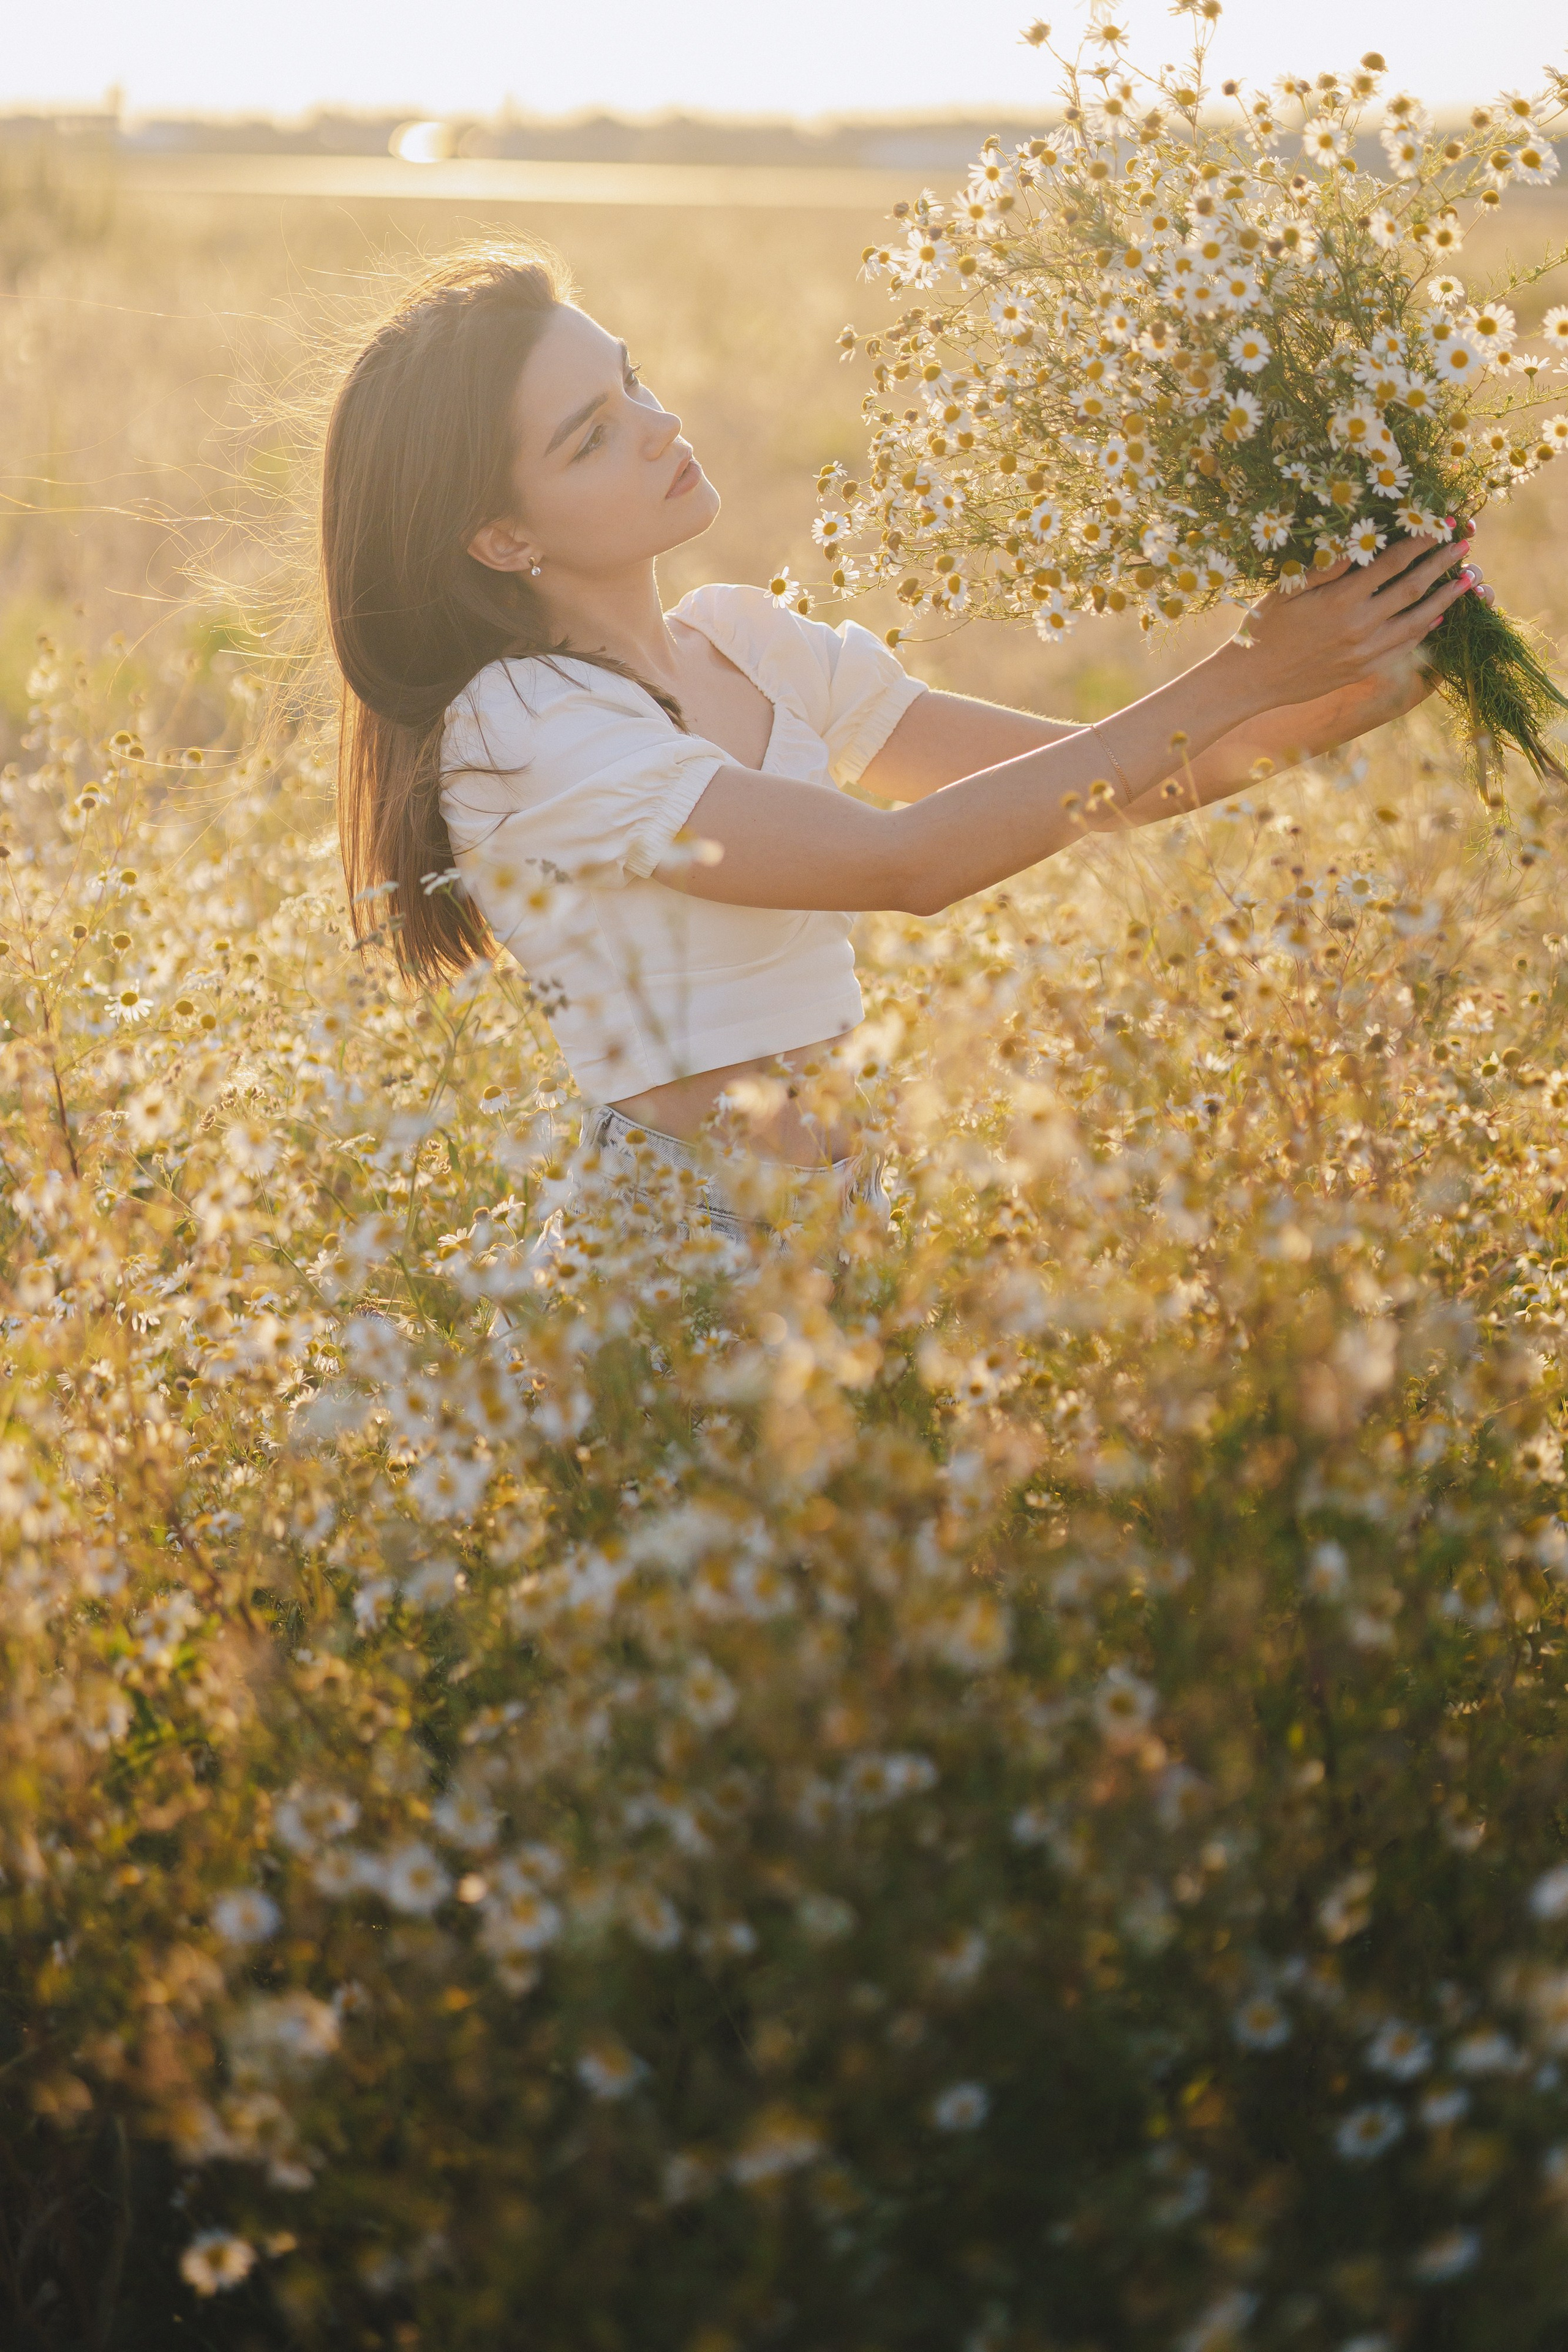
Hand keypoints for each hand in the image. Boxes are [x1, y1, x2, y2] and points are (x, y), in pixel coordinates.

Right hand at [1280, 547, 1496, 750]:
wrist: (1252, 679)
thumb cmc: (1265, 628)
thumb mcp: (1288, 589)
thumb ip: (1326, 566)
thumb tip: (1360, 542)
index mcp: (1340, 600)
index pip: (1391, 564)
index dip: (1419, 542)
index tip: (1440, 526)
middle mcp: (1358, 626)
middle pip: (1412, 589)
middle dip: (1442, 565)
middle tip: (1465, 546)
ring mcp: (1364, 651)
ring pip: (1416, 621)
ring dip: (1445, 599)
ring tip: (1467, 581)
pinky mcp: (1362, 670)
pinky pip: (1403, 648)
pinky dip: (1424, 630)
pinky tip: (1437, 617)